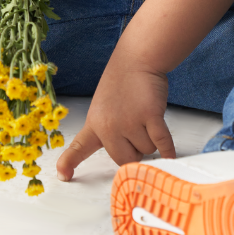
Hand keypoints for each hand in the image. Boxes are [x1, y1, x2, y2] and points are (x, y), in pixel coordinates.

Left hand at [56, 40, 174, 179]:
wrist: (137, 58)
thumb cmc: (123, 82)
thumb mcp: (104, 107)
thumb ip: (110, 131)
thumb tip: (129, 158)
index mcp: (94, 124)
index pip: (79, 147)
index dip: (70, 163)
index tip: (62, 175)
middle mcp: (108, 126)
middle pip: (125, 159)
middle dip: (135, 149)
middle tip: (136, 126)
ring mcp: (129, 122)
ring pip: (146, 150)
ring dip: (151, 138)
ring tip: (145, 115)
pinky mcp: (150, 116)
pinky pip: (162, 144)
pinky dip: (168, 151)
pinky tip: (171, 155)